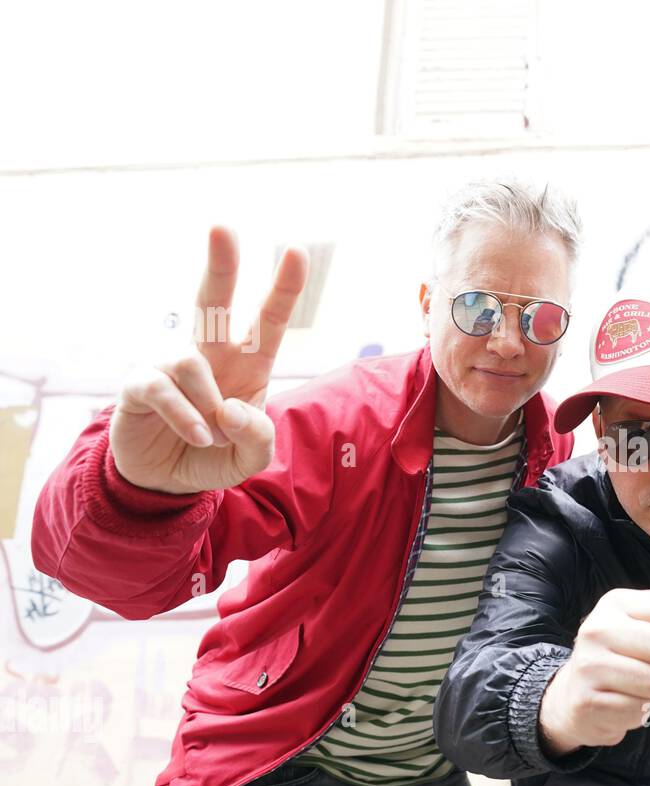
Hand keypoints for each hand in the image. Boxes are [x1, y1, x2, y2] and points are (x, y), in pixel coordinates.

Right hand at [109, 226, 308, 493]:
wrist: (167, 481)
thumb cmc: (216, 456)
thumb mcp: (252, 459)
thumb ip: (257, 438)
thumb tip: (230, 409)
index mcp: (247, 366)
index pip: (269, 321)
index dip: (284, 288)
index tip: (296, 251)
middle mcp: (209, 356)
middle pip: (214, 301)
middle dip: (221, 264)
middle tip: (222, 226)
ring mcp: (171, 367)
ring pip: (191, 362)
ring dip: (208, 406)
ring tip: (211, 437)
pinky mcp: (139, 386)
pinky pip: (163, 388)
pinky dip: (185, 417)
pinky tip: (198, 437)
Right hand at [539, 589, 649, 757]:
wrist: (578, 696)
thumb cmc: (629, 659)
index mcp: (615, 602)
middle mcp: (596, 628)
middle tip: (647, 668)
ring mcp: (588, 664)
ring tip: (633, 686)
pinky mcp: (586, 700)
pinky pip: (639, 710)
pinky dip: (638, 713)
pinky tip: (619, 703)